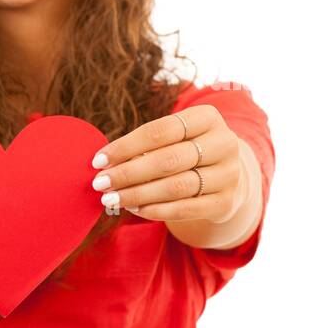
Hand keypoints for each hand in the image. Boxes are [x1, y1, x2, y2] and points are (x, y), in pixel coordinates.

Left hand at [89, 104, 245, 222]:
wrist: (226, 177)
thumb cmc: (188, 151)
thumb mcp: (175, 138)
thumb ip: (146, 146)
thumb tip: (105, 164)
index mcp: (208, 117)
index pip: (161, 130)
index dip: (126, 145)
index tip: (98, 160)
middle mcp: (224, 143)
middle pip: (168, 159)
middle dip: (129, 173)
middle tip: (101, 183)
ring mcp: (229, 174)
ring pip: (176, 186)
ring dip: (138, 194)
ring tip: (112, 199)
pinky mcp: (226, 202)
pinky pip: (185, 208)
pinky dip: (156, 210)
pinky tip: (135, 209)